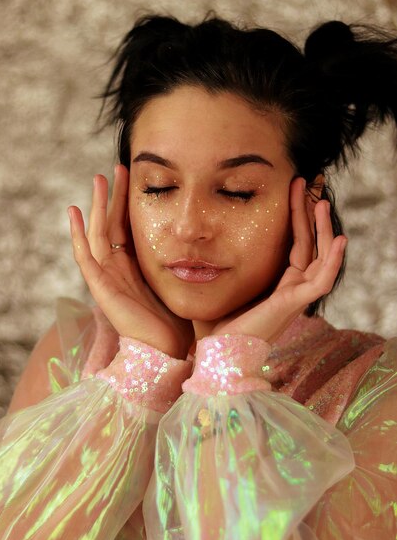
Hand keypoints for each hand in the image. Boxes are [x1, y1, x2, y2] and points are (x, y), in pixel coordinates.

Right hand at [68, 165, 193, 358]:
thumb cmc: (176, 322)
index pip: (129, 227)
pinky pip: (85, 256)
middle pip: (112, 224)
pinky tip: (73, 212)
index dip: (129, 203)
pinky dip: (77, 234)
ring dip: (96, 206)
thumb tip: (196, 241)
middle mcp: (118, 269)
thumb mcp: (176, 282)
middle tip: (116, 168)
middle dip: (113, 196)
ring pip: (97, 234)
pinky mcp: (100, 287)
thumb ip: (176, 262)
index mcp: (135, 267)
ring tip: (98, 179)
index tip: (135, 177)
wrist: (166, 351)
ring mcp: (107, 277)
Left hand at [213, 177, 346, 342]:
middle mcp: (290, 288)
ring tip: (322, 201)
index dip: (296, 217)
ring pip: (319, 258)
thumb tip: (200, 246)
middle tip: (309, 183)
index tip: (293, 190)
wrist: (216, 356)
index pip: (293, 244)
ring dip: (323, 229)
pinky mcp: (294, 304)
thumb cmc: (216, 327)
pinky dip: (333, 261)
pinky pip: (322, 280)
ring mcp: (295, 296)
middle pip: (308, 244)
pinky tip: (339, 239)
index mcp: (277, 284)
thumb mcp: (219, 287)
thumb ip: (218, 267)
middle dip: (308, 213)